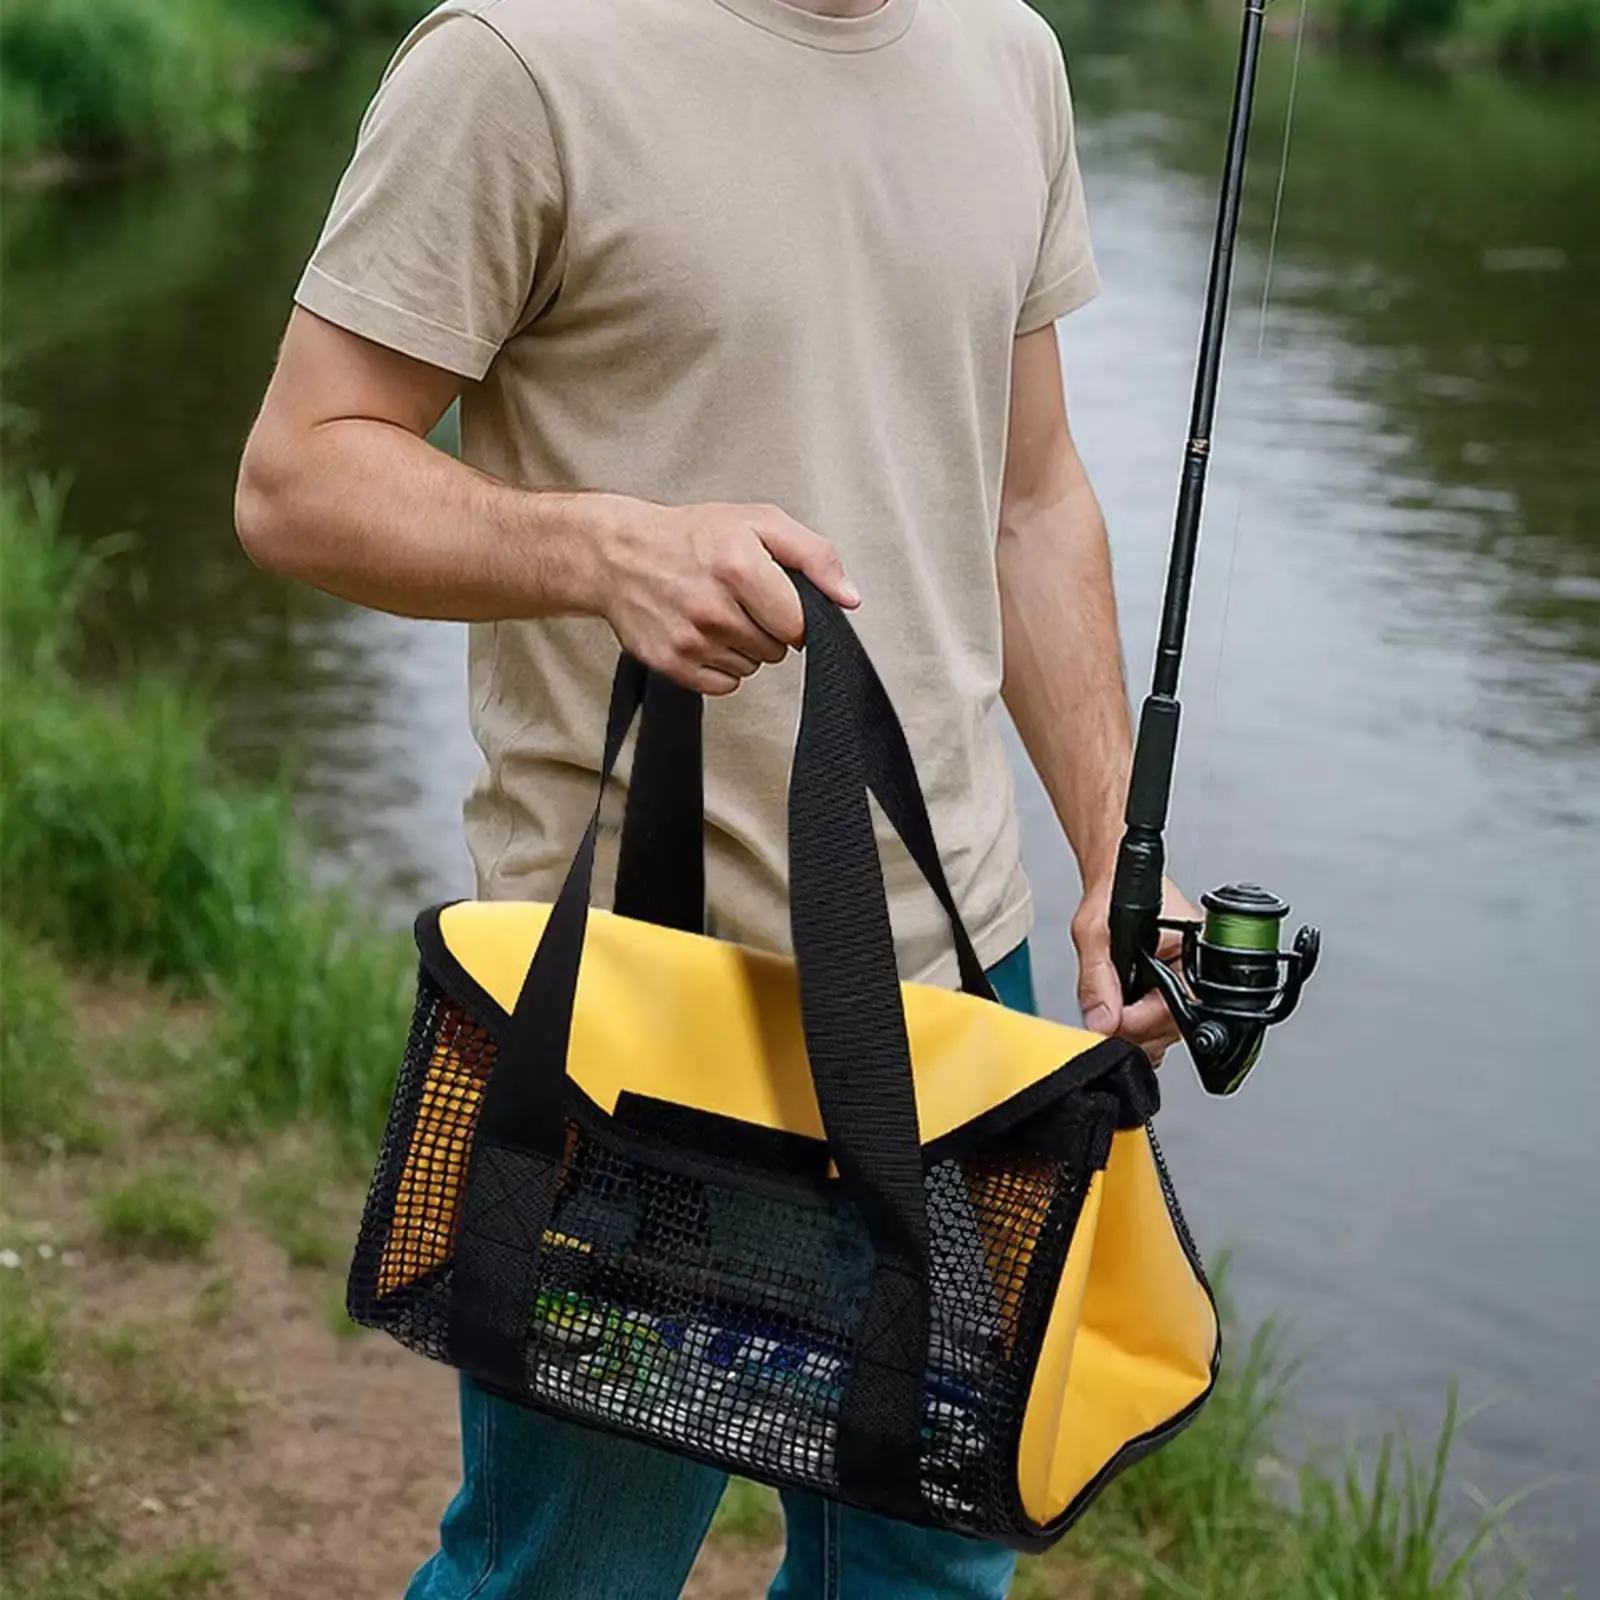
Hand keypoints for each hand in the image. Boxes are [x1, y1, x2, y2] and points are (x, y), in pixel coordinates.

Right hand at [589, 498, 857, 693]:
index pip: (798, 626)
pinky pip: (724, 684)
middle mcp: (711, 606)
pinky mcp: (670, 663)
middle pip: (776, 650)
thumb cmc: (692, 536)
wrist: (618, 554)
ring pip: (751, 668)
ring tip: (714, 611)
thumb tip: (849, 599)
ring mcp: (689, 639)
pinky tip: (701, 633)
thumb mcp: (759, 523)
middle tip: (738, 598)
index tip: (774, 597)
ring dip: (742, 646)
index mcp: (737, 565)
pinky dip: (720, 665)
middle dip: (767, 628)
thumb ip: (814, 556)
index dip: (793, 615)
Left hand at [1072, 875, 1200, 1063]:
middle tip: (1103, 1016)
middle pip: (1168, 1028)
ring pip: (1161, 1030)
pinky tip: (1118, 1008)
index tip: (1109, 1023)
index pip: (1174, 1012)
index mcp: (1194, 954)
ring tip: (1110, 1004)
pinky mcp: (1167, 992)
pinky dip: (1133, 1023)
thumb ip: (1096, 979)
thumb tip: (1101, 1020)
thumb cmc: (1115, 892)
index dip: (1137, 1023)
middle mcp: (1194, 972)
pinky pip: (1154, 1022)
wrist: (1115, 879)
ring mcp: (1182, 984)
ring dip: (1131, 1026)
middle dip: (1132, 1028)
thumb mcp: (1094, 933)